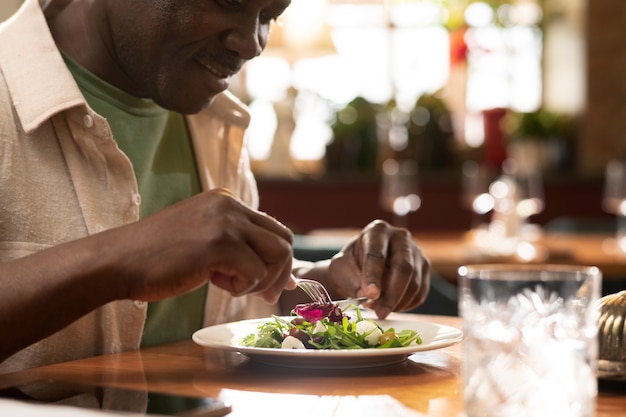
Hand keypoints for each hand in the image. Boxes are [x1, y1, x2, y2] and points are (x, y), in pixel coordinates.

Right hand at [111, 189, 295, 303]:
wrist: (118, 261)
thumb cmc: (157, 258)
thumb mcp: (202, 238)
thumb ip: (236, 245)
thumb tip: (279, 274)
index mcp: (226, 200)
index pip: (272, 228)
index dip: (278, 260)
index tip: (271, 284)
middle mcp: (230, 205)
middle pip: (284, 239)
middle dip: (280, 272)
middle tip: (263, 295)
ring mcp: (226, 222)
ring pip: (278, 254)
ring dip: (262, 280)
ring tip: (233, 287)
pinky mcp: (219, 244)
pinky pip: (255, 272)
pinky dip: (242, 287)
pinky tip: (216, 284)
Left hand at [326, 220, 429, 317]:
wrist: (363, 266)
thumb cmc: (350, 265)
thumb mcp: (340, 268)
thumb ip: (349, 278)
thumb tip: (366, 295)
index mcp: (377, 230)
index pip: (377, 253)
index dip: (373, 275)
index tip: (370, 295)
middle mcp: (400, 237)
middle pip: (403, 267)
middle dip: (391, 294)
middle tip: (380, 313)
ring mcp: (416, 252)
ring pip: (414, 283)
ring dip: (397, 302)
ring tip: (379, 310)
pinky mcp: (424, 268)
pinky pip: (420, 292)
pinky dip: (406, 305)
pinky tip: (391, 306)